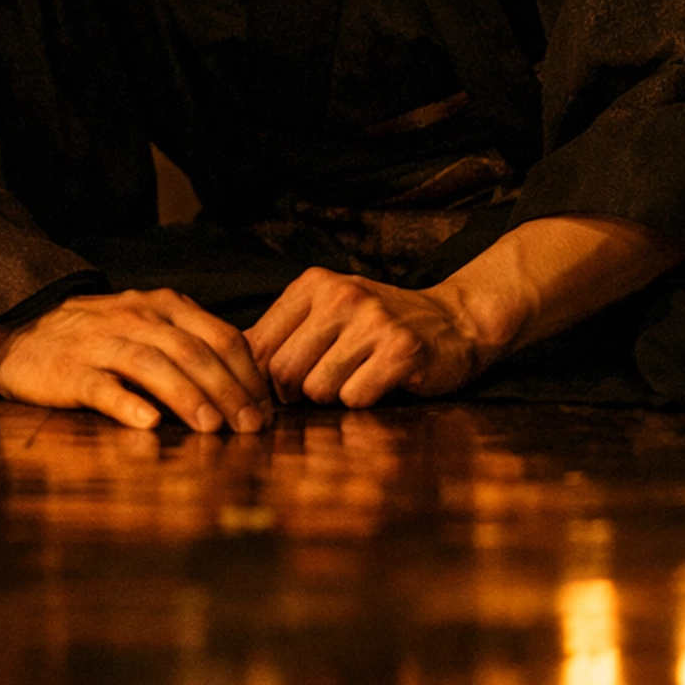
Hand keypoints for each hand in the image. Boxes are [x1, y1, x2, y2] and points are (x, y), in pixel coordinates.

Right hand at [0, 289, 273, 433]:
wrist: (22, 331)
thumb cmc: (98, 336)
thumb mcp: (147, 324)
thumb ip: (190, 343)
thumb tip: (246, 387)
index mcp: (163, 306)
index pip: (220, 335)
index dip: (248, 374)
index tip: (266, 410)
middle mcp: (136, 317)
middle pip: (193, 351)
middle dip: (228, 390)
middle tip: (252, 428)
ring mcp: (102, 342)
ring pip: (153, 365)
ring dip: (187, 396)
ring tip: (212, 428)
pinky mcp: (70, 370)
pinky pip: (102, 386)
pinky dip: (127, 403)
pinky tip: (147, 423)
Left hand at [246, 267, 483, 408]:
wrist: (456, 321)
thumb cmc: (379, 324)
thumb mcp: (328, 312)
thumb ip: (283, 332)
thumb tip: (228, 361)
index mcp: (314, 283)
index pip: (259, 344)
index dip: (263, 379)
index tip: (280, 391)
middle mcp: (341, 295)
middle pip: (283, 371)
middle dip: (296, 394)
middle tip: (322, 389)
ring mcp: (372, 320)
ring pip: (317, 388)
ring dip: (333, 397)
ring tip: (355, 378)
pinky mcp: (401, 350)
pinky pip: (355, 397)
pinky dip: (363, 401)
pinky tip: (380, 382)